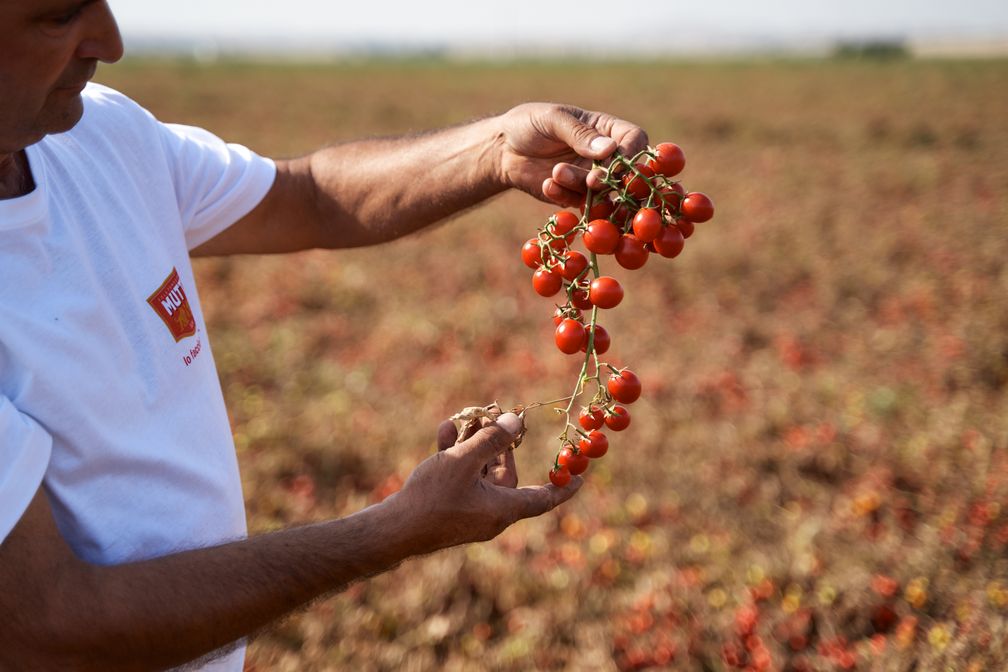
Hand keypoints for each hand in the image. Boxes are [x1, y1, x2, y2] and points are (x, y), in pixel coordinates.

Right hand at [384, 413, 582, 554]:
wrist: (392, 530)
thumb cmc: (432, 498)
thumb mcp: (463, 461)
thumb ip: (492, 440)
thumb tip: (517, 421)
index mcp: (503, 510)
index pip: (543, 498)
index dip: (563, 486)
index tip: (582, 477)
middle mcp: (490, 513)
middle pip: (506, 475)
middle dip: (500, 444)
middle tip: (496, 416)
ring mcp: (468, 511)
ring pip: (480, 471)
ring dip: (474, 443)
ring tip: (464, 417)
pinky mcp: (448, 506)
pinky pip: (460, 477)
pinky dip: (455, 454)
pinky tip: (445, 429)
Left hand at [496, 103, 648, 207]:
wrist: (502, 148)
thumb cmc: (529, 124)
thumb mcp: (553, 120)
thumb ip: (580, 134)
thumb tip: (610, 149)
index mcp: (605, 129)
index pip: (634, 139)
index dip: (633, 153)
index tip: (618, 163)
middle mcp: (603, 155)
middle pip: (623, 172)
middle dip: (609, 178)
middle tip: (592, 181)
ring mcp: (589, 177)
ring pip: (600, 191)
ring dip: (579, 185)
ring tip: (556, 172)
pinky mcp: (572, 196)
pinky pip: (576, 202)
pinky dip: (562, 194)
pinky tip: (546, 184)